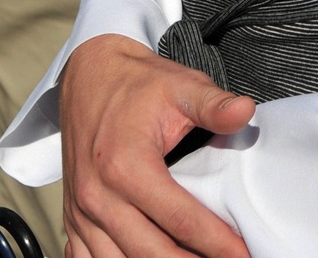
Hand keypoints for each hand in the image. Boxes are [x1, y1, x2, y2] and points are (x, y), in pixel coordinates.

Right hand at [61, 35, 254, 257]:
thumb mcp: (180, 85)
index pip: (179, 218)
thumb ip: (213, 104)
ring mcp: (80, 213)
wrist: (89, 77)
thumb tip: (245, 110)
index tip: (243, 255)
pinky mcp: (72, 220)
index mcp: (126, 165)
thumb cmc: (138, 84)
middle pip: (150, 253)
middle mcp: (97, 196)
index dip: (216, 242)